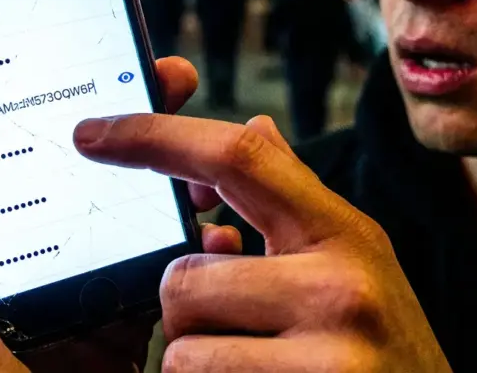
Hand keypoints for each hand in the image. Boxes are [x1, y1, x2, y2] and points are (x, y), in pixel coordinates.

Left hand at [0, 57, 241, 372]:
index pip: (14, 151)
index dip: (53, 97)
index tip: (92, 53)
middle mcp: (30, 260)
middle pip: (86, 173)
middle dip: (131, 121)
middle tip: (170, 77)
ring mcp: (80, 293)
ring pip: (133, 217)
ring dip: (173, 177)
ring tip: (205, 142)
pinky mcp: (123, 329)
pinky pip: (166, 278)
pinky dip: (196, 250)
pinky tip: (215, 226)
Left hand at [74, 114, 453, 371]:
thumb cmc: (384, 349)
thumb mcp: (355, 261)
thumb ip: (295, 197)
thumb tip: (251, 127)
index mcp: (344, 233)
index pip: (238, 156)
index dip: (153, 137)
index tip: (92, 134)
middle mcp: (340, 286)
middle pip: (183, 278)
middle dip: (190, 310)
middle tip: (239, 330)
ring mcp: (329, 356)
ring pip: (181, 349)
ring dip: (199, 363)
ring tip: (258, 367)